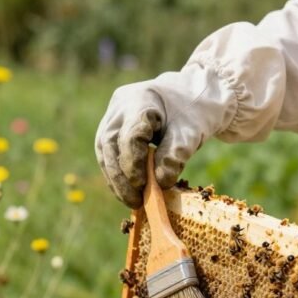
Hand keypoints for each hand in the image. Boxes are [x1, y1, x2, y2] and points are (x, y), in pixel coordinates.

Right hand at [95, 64, 232, 207]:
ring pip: (104, 150)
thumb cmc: (193, 112)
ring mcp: (112, 116)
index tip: (144, 186)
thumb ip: (175, 155)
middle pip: (109, 144)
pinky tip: (127, 192)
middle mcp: (119, 106)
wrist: (190, 96)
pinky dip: (117, 174)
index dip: (134, 163)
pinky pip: (108, 153)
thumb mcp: (192, 133)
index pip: (130, 135)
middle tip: (134, 202)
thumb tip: (159, 183)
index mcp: (140, 99)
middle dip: (120, 177)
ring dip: (115, 179)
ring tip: (131, 201)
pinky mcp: (111, 128)